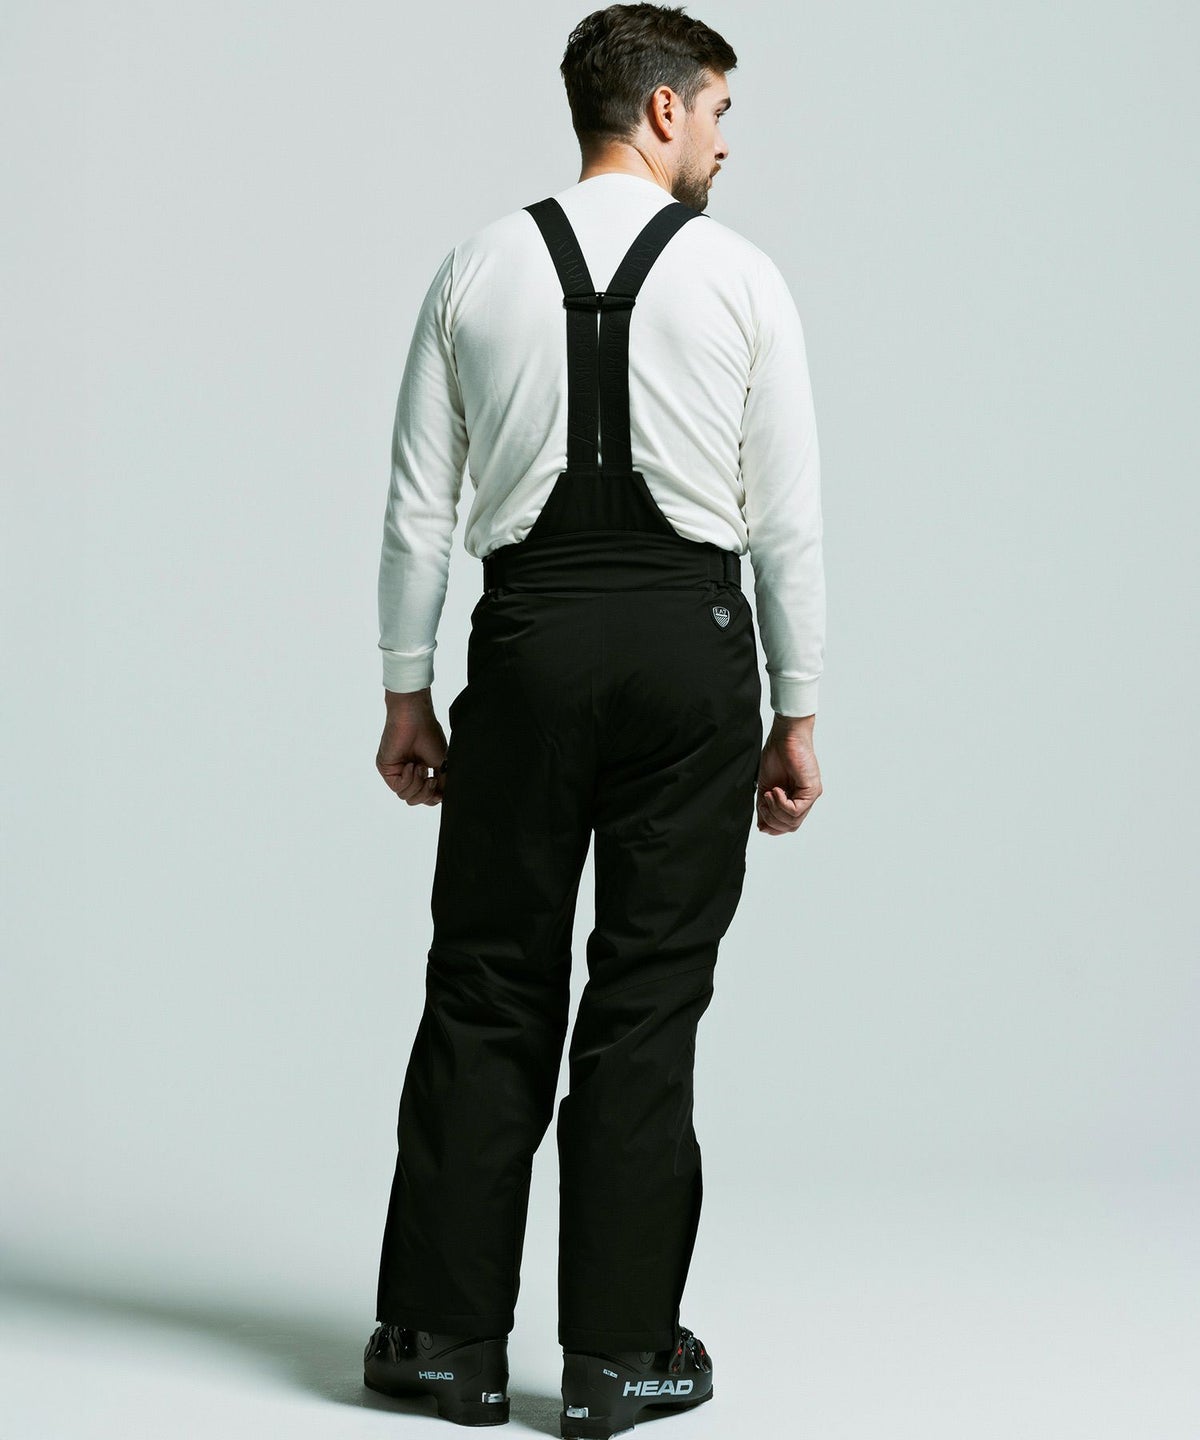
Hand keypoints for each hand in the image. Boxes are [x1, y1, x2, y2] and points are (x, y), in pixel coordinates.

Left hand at [376, 687, 446, 806]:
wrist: (415, 719)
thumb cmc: (429, 734)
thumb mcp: (442, 763)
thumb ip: (443, 782)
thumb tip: (443, 798)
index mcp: (421, 772)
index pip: (425, 796)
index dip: (432, 799)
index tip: (440, 794)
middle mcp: (408, 773)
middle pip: (415, 800)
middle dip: (425, 794)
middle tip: (431, 779)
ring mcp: (396, 772)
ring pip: (405, 796)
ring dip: (417, 783)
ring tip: (420, 766)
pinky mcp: (387, 769)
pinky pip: (397, 787)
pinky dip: (408, 779)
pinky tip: (411, 765)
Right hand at [756, 713, 821, 834]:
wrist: (784, 736)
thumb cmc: (776, 755)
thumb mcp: (765, 787)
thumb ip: (764, 808)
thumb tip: (762, 827)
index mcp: (795, 799)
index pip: (788, 825)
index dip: (773, 826)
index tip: (761, 815)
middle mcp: (805, 799)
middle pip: (790, 826)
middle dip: (772, 819)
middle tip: (763, 803)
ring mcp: (810, 796)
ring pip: (793, 821)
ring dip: (775, 810)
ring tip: (769, 793)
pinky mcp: (812, 790)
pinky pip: (796, 810)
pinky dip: (781, 804)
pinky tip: (776, 790)